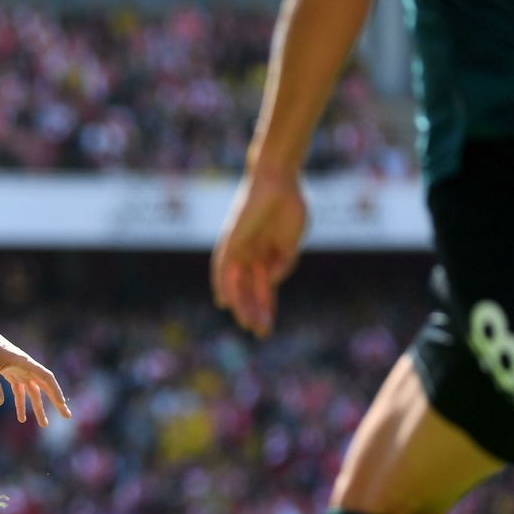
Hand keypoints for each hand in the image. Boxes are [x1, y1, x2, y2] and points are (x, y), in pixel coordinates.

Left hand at [0, 326, 71, 426]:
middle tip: (67, 416)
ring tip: (44, 424)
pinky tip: (21, 418)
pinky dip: (21, 404)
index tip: (62, 404)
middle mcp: (26, 368)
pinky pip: (20, 392)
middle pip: (46, 387)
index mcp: (25, 363)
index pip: (46, 378)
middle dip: (56, 402)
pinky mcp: (11, 374)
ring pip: (33, 392)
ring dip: (39, 408)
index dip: (55, 391)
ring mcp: (20, 371)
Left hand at [211, 165, 308, 337]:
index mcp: (267, 255)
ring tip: (246, 323)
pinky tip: (223, 301)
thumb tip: (270, 283)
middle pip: (250, 290)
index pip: (264, 289)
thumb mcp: (291, 242)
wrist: (279, 180)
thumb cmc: (289, 206)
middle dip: (255, 311)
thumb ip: (282, 263)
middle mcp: (251, 255)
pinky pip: (221, 266)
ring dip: (241, 303)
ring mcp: (239, 248)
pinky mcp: (230, 241)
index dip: (266, 308)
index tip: (267, 328)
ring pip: (236, 283)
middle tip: (260, 333)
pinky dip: (222, 284)